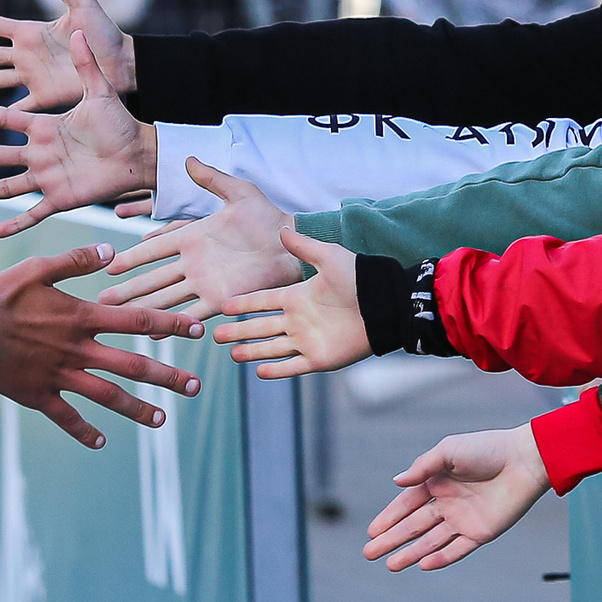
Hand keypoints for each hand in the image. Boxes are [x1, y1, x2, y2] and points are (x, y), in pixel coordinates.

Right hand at [0, 33, 156, 235]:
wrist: (139, 154)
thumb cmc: (121, 122)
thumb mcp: (101, 91)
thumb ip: (87, 64)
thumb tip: (80, 31)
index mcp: (45, 126)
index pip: (6, 119)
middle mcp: (40, 152)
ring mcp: (48, 177)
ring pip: (7, 186)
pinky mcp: (62, 198)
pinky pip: (34, 213)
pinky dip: (16, 223)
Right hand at [0, 244, 204, 448]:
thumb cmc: (0, 293)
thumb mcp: (39, 267)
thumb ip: (76, 260)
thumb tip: (110, 251)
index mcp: (82, 318)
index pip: (137, 320)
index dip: (171, 324)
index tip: (198, 330)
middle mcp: (79, 349)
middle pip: (134, 365)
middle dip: (167, 377)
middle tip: (195, 387)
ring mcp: (60, 375)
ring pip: (108, 396)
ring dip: (137, 409)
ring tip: (161, 420)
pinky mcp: (38, 395)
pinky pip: (67, 417)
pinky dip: (84, 431)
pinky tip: (100, 443)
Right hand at [99, 159, 298, 321]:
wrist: (292, 243)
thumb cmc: (268, 216)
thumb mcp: (239, 193)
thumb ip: (213, 179)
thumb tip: (189, 158)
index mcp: (193, 237)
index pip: (154, 249)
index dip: (132, 258)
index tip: (109, 265)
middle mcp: (194, 263)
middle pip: (152, 278)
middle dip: (127, 289)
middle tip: (101, 299)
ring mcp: (205, 283)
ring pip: (166, 298)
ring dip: (143, 308)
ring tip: (119, 317)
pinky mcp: (221, 299)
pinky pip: (193, 313)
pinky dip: (174, 324)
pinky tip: (155, 334)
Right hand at [214, 231, 370, 379]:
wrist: (385, 304)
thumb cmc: (361, 278)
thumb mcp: (330, 257)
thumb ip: (304, 248)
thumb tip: (281, 229)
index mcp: (298, 296)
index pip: (263, 301)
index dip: (243, 304)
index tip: (223, 305)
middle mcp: (299, 320)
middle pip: (261, 327)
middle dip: (238, 331)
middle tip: (216, 335)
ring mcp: (308, 340)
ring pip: (272, 348)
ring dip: (252, 351)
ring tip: (231, 354)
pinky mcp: (320, 359)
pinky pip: (293, 367)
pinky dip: (276, 371)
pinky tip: (258, 371)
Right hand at [362, 425, 551, 570]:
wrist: (525, 460)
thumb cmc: (487, 449)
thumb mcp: (449, 450)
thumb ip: (422, 467)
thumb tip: (396, 482)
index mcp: (436, 482)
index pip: (406, 505)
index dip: (388, 518)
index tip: (371, 532)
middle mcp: (447, 503)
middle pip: (413, 526)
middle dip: (391, 540)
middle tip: (369, 554)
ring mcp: (463, 520)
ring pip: (430, 541)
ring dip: (410, 553)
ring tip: (390, 565)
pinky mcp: (481, 532)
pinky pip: (457, 549)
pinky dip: (441, 558)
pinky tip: (423, 564)